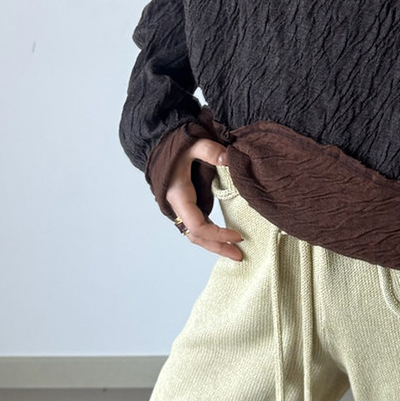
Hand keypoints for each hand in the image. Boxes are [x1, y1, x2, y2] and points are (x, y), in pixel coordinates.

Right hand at [166, 139, 244, 260]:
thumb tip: (228, 159)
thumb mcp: (192, 144)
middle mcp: (178, 207)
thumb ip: (209, 150)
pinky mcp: (187, 206)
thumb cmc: (175, 146)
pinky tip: (226, 238)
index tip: (238, 236)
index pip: (197, 226)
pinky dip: (211, 235)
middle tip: (240, 256)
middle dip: (218, 247)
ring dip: (215, 244)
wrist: (160, 146)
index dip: (217, 234)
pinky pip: (199, 226)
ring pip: (197, 235)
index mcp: (179, 197)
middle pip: (197, 237)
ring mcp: (182, 209)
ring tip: (235, 252)